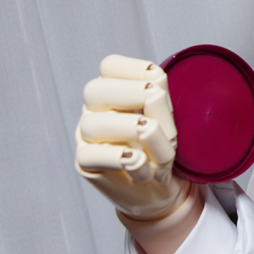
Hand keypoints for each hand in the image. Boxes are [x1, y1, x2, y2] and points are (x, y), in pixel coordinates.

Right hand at [75, 55, 187, 220]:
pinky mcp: (85, 164)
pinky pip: (91, 156)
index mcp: (114, 91)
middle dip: (130, 93)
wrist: (159, 187)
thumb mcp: (168, 121)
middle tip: (154, 104)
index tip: (157, 81)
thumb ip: (160, 100)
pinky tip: (141, 161)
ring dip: (132, 129)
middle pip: (94, 90)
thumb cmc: (161, 147)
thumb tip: (152, 91)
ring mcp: (86, 137)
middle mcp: (95, 111)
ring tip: (156, 137)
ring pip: (93, 125)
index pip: (110, 66)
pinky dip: (120, 158)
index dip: (134, 69)